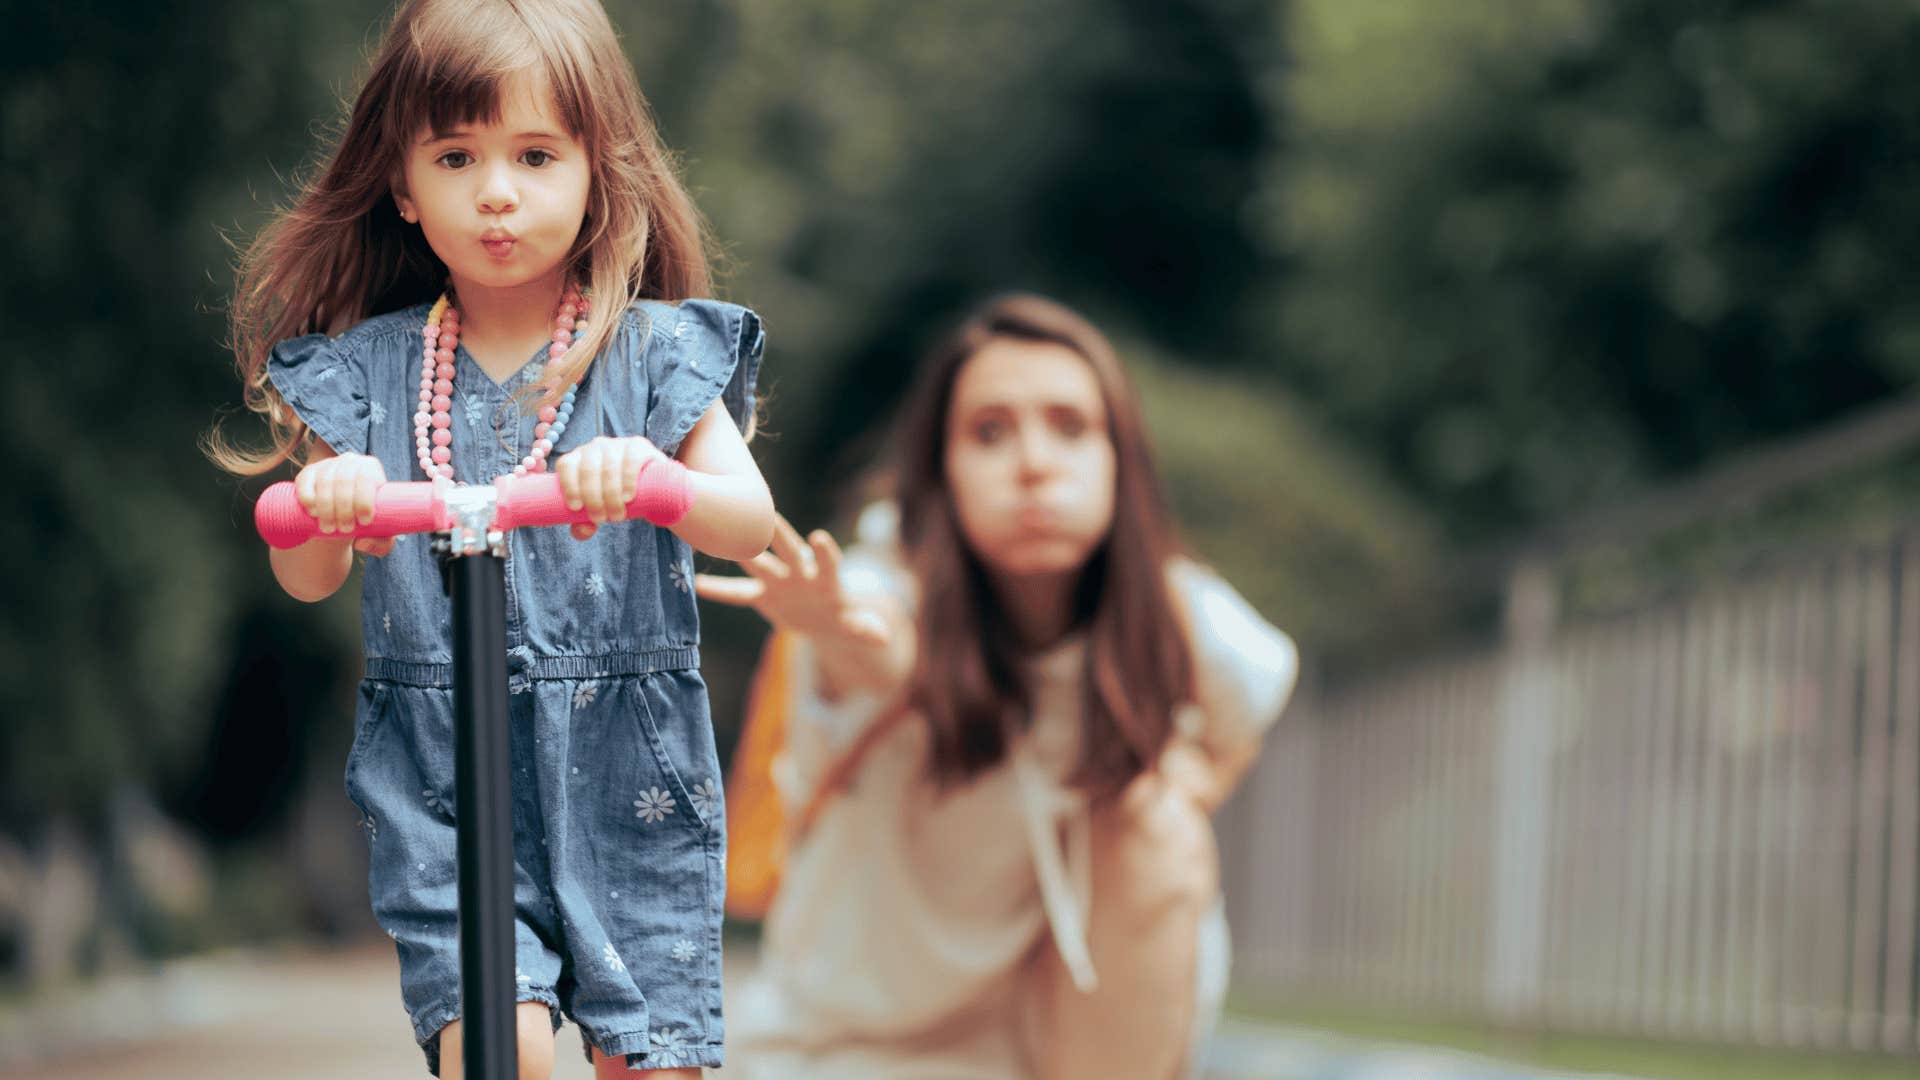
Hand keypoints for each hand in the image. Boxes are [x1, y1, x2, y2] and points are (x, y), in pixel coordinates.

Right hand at [293, 452, 393, 554]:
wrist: (340, 515)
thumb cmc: (365, 522)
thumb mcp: (380, 533)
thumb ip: (382, 544)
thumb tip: (361, 543)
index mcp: (371, 468)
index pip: (367, 478)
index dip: (364, 500)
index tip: (363, 522)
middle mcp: (350, 461)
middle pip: (345, 481)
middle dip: (344, 509)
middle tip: (345, 529)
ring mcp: (328, 465)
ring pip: (325, 482)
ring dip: (326, 507)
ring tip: (329, 528)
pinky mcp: (308, 473)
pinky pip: (305, 481)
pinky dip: (308, 497)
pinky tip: (313, 512)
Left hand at [555, 435, 668, 539]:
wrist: (652, 488)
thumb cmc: (617, 498)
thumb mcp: (600, 510)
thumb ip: (585, 523)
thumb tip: (583, 530)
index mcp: (579, 458)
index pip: (566, 465)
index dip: (568, 485)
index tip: (576, 508)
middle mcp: (596, 447)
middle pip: (588, 469)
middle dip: (593, 498)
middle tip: (601, 519)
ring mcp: (617, 444)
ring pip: (608, 467)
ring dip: (611, 495)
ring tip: (617, 515)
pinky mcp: (639, 446)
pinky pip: (630, 460)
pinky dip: (627, 480)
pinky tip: (628, 496)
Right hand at [694, 514, 890, 646]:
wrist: (825, 619)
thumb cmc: (846, 619)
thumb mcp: (858, 627)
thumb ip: (867, 629)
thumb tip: (884, 637)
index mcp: (827, 579)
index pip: (828, 561)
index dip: (824, 552)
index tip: (819, 538)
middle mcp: (801, 572)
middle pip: (788, 549)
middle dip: (778, 534)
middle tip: (764, 515)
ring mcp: (779, 580)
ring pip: (758, 563)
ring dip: (740, 552)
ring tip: (716, 535)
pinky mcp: (762, 595)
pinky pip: (737, 593)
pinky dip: (718, 591)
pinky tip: (694, 585)